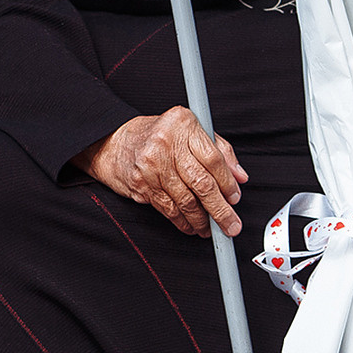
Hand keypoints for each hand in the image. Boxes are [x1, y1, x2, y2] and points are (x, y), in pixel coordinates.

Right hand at [76, 108, 248, 237]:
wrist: (113, 142)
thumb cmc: (156, 135)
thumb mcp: (189, 130)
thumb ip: (218, 149)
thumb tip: (239, 176)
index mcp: (182, 124)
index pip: (213, 159)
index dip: (228, 183)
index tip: (235, 198)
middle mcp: (165, 143)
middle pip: (201, 183)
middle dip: (220, 210)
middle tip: (231, 224)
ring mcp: (151, 165)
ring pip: (185, 201)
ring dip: (201, 220)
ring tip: (211, 228)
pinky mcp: (141, 184)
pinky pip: (168, 209)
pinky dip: (182, 222)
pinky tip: (191, 225)